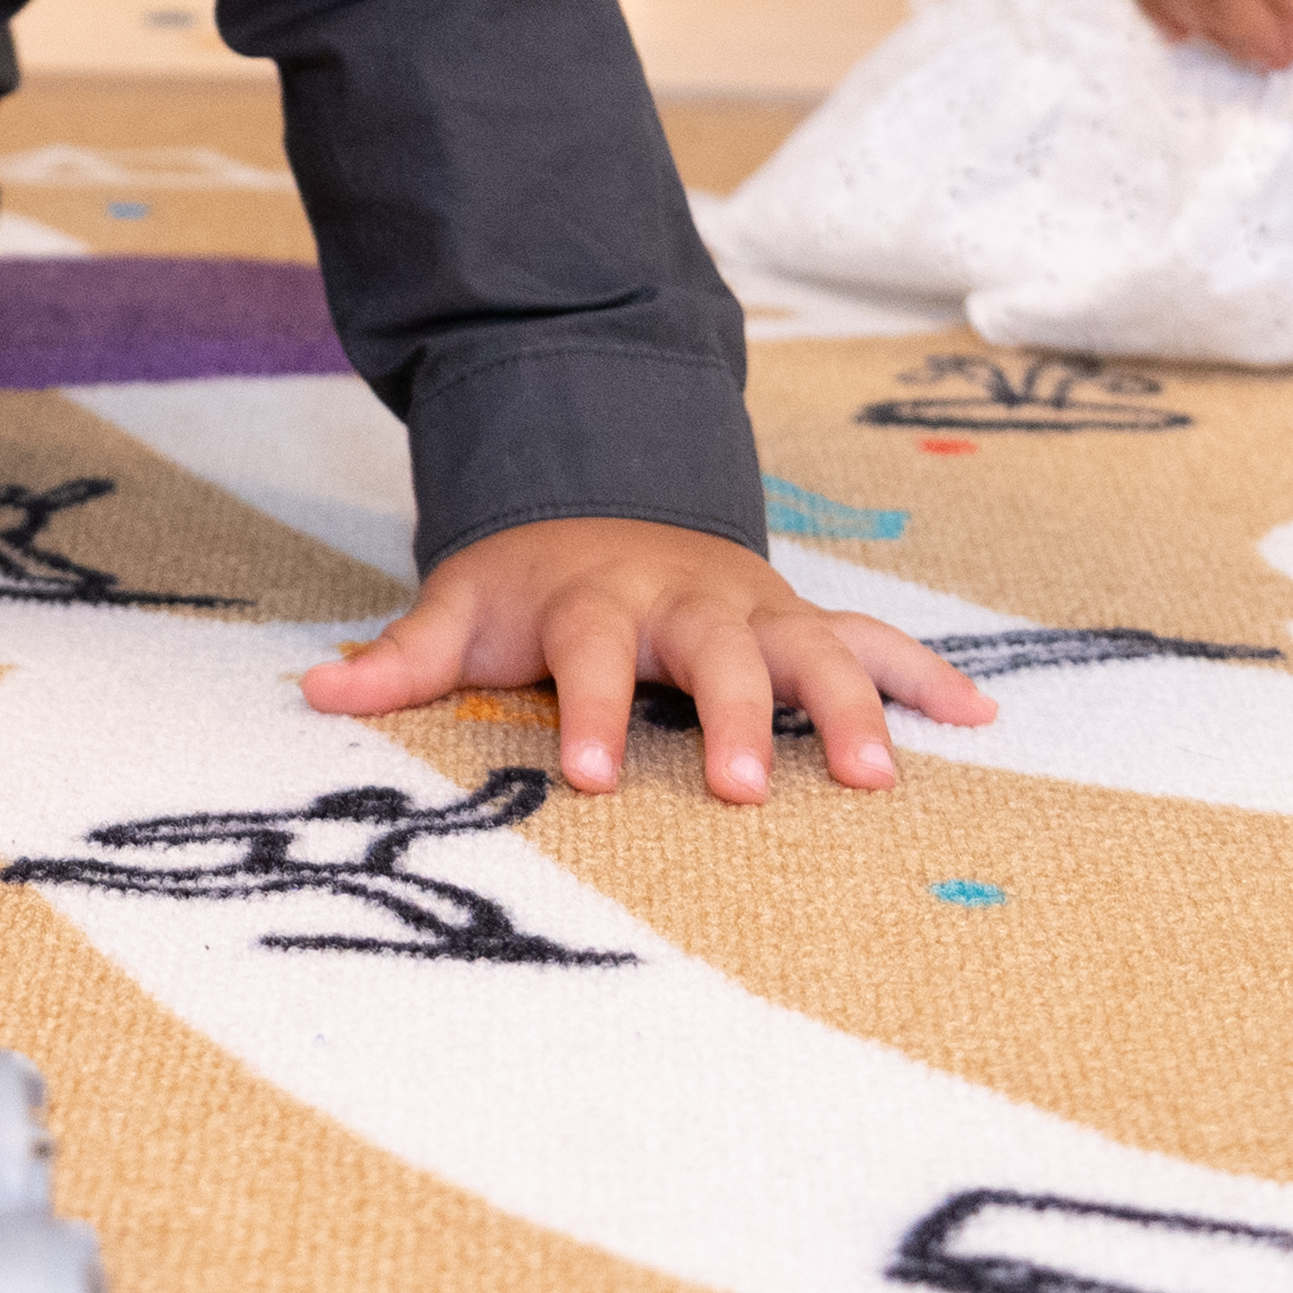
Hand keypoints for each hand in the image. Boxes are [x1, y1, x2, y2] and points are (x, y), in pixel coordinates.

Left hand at [298, 518, 994, 800]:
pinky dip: (927, 677)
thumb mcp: (463, 607)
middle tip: (745, 789)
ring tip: (877, 778)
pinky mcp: (803, 622)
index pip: (590, 654)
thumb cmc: (533, 588)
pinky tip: (981, 720)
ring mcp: (754, 607)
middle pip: (715, 651)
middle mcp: (685, 598)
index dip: (590, 712)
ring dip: (849, 706)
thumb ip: (400, 658)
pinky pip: (875, 645)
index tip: (594, 779)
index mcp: (597, 599)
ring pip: (811, 647)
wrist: (606, 504)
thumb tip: (311, 691)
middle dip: (733, 715)